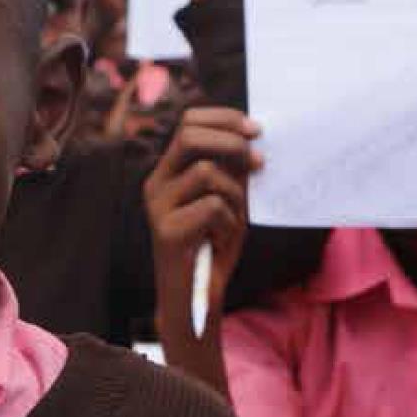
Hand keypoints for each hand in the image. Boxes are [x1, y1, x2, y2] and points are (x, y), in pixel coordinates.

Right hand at [145, 106, 260, 328]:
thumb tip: (253, 138)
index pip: (189, 124)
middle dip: (231, 142)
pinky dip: (229, 224)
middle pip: (189, 135)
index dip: (224, 118)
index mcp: (169, 172)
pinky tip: (220, 243)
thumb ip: (234, 171)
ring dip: (235, 197)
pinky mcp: (165, 230)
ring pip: (207, 173)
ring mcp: (157, 207)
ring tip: (233, 223)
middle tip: (260, 162)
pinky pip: (213, 207)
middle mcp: (156, 184)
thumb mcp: (230, 201)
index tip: (257, 131)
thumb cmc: (214, 247)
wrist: (196, 298)